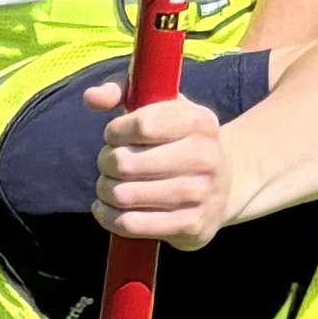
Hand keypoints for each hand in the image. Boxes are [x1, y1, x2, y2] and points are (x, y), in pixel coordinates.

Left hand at [97, 89, 235, 249]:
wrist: (225, 184)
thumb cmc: (178, 141)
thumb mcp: (160, 107)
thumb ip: (122, 92)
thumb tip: (91, 97)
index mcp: (199, 122)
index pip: (140, 126)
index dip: (115, 132)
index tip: (115, 136)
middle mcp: (205, 158)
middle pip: (125, 163)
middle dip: (105, 163)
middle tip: (109, 164)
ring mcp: (200, 195)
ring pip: (123, 196)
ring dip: (104, 190)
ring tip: (108, 185)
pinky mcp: (191, 226)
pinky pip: (130, 224)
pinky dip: (108, 217)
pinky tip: (107, 208)